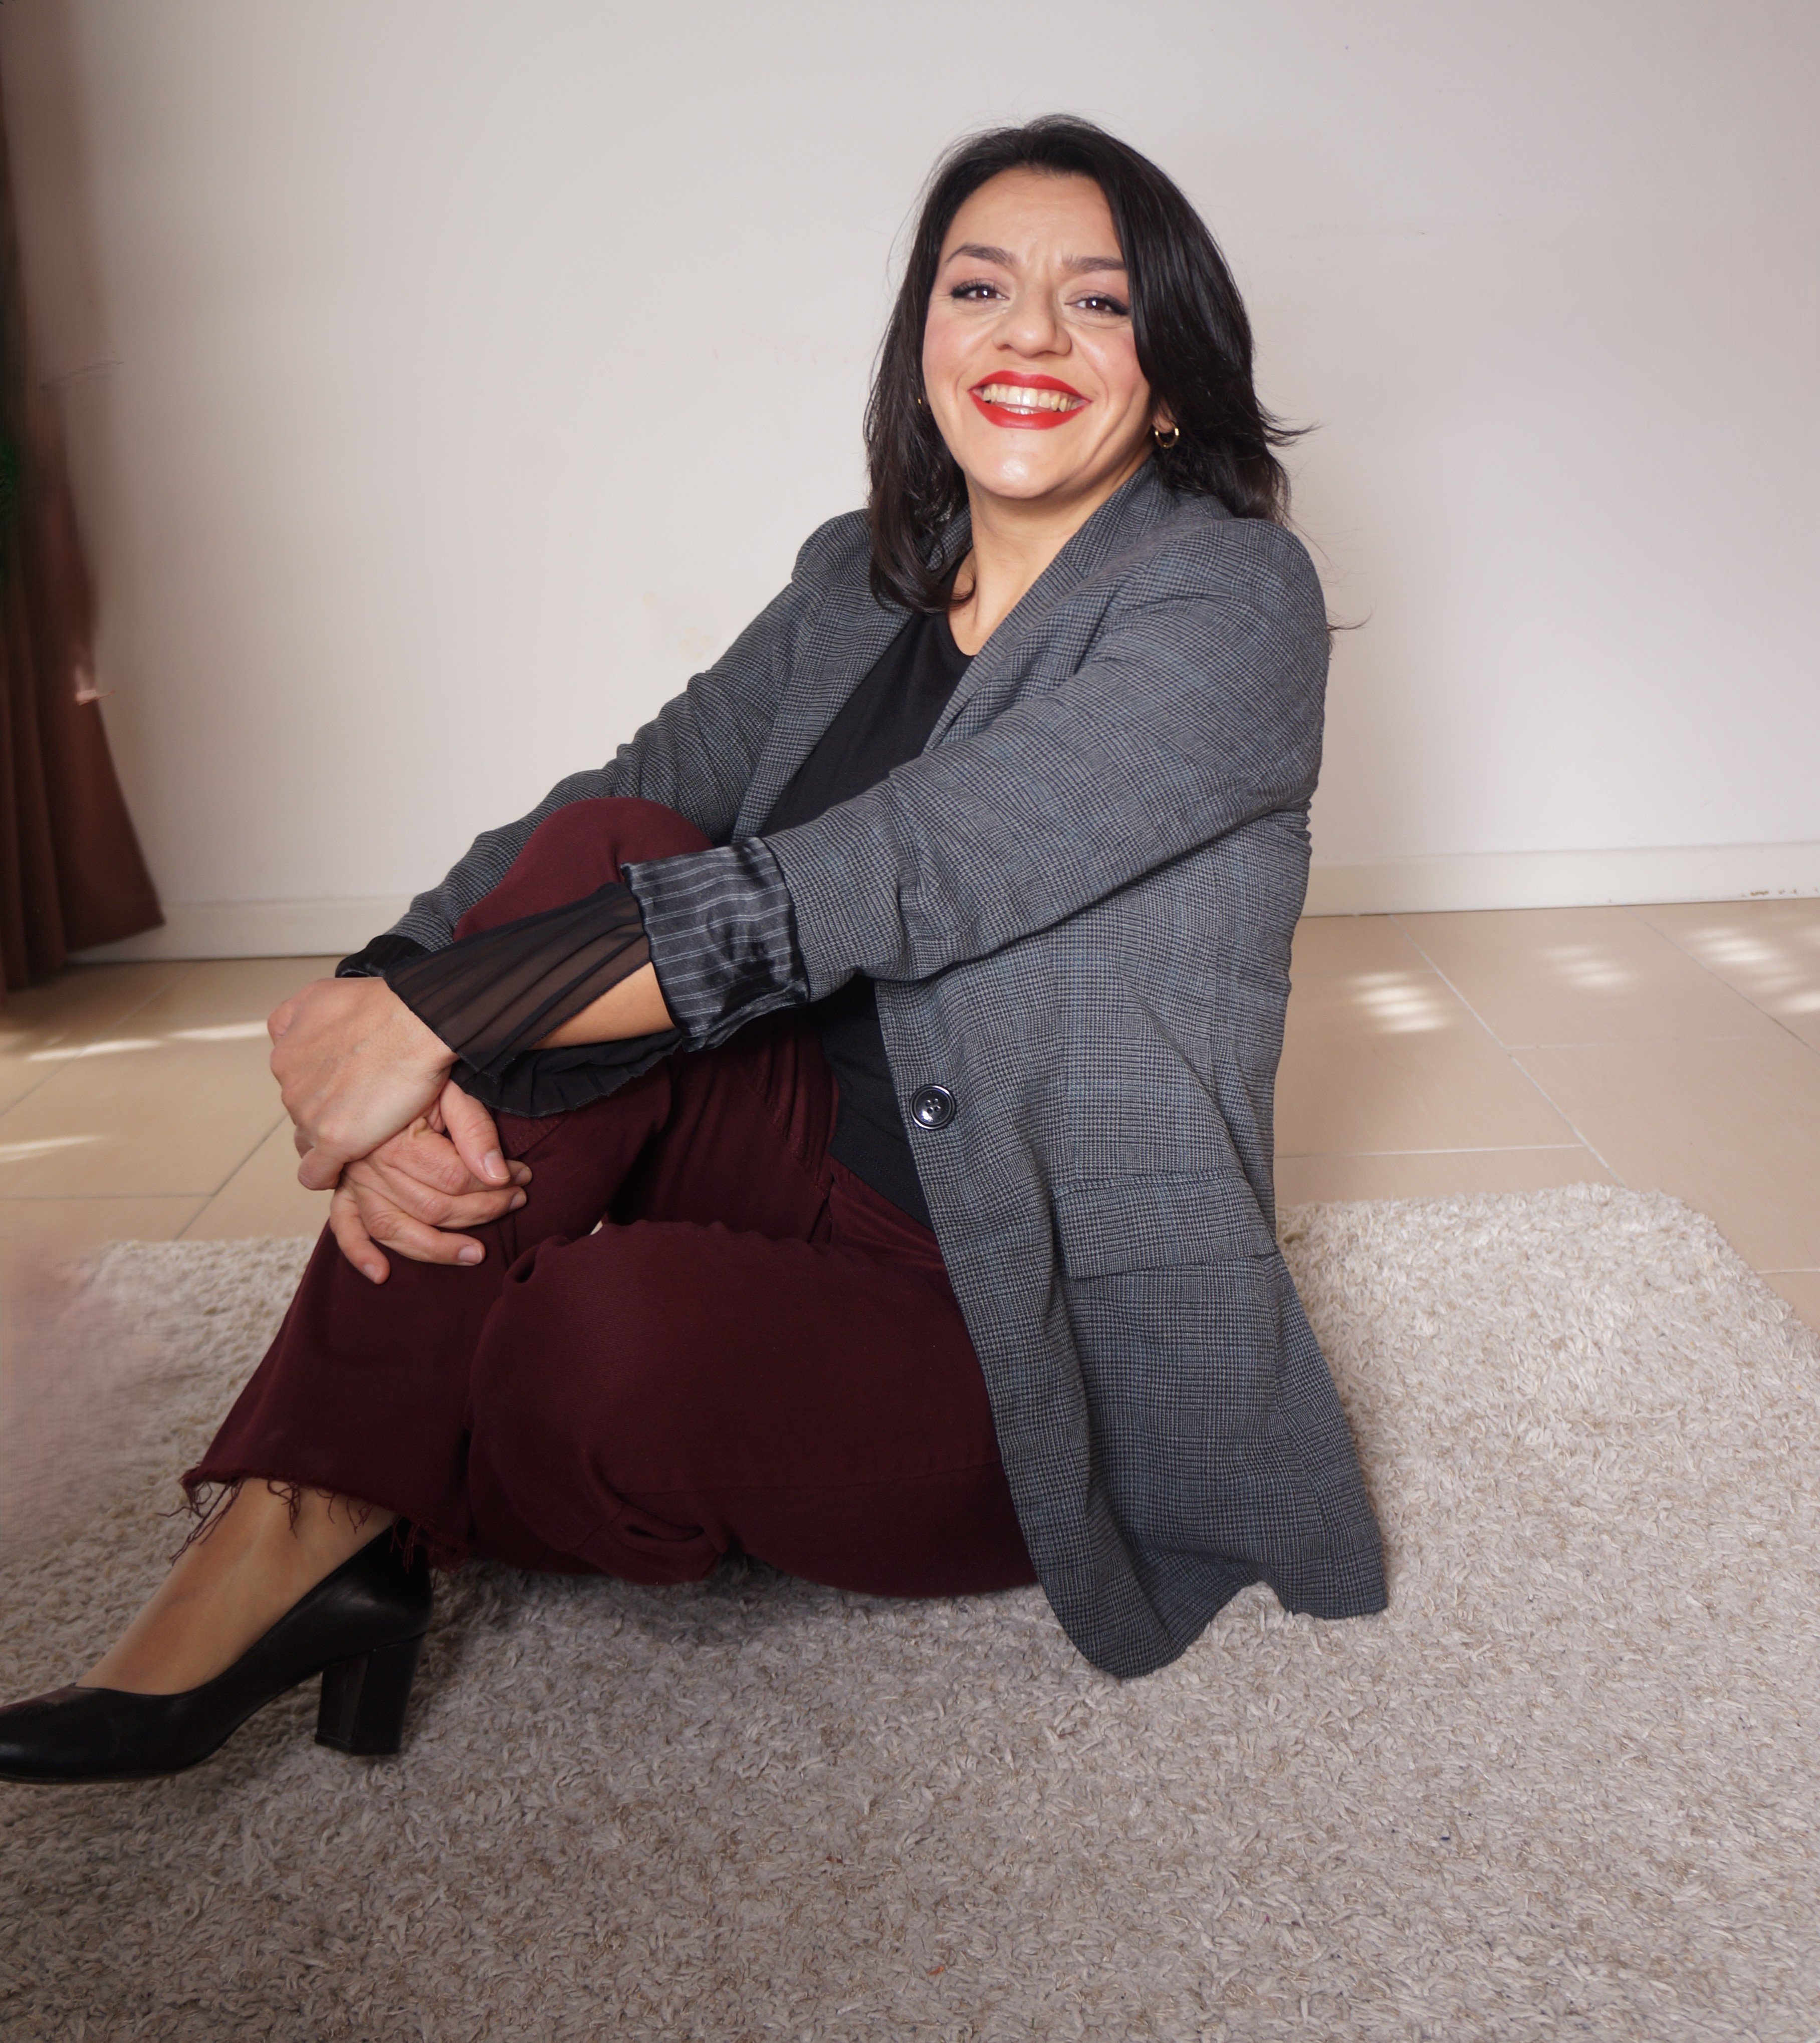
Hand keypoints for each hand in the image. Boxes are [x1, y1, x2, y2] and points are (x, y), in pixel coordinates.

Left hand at [268, 976, 459, 1189]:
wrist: (419, 1022)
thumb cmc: (386, 1005)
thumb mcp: (323, 992)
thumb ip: (298, 1015)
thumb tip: (288, 1030)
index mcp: (286, 1049)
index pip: (292, 1078)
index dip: (318, 1083)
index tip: (341, 1085)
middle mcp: (289, 1080)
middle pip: (301, 1109)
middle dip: (327, 1110)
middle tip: (366, 1105)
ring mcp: (308, 1112)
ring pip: (307, 1139)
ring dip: (331, 1138)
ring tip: (365, 1133)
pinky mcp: (332, 1139)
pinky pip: (314, 1172)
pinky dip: (326, 1175)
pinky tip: (340, 1172)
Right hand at [324, 1081, 532, 1283]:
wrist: (381, 1052)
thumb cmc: (420, 1071)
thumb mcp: (454, 1090)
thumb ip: (476, 1131)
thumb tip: (500, 1176)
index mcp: (396, 1138)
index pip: (454, 1179)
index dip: (496, 1184)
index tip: (524, 1176)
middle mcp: (369, 1164)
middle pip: (432, 1207)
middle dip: (482, 1210)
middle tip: (516, 1201)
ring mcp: (353, 1179)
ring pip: (395, 1229)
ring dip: (437, 1247)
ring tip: (476, 1254)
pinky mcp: (343, 1188)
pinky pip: (345, 1227)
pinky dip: (360, 1253)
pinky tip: (382, 1273)